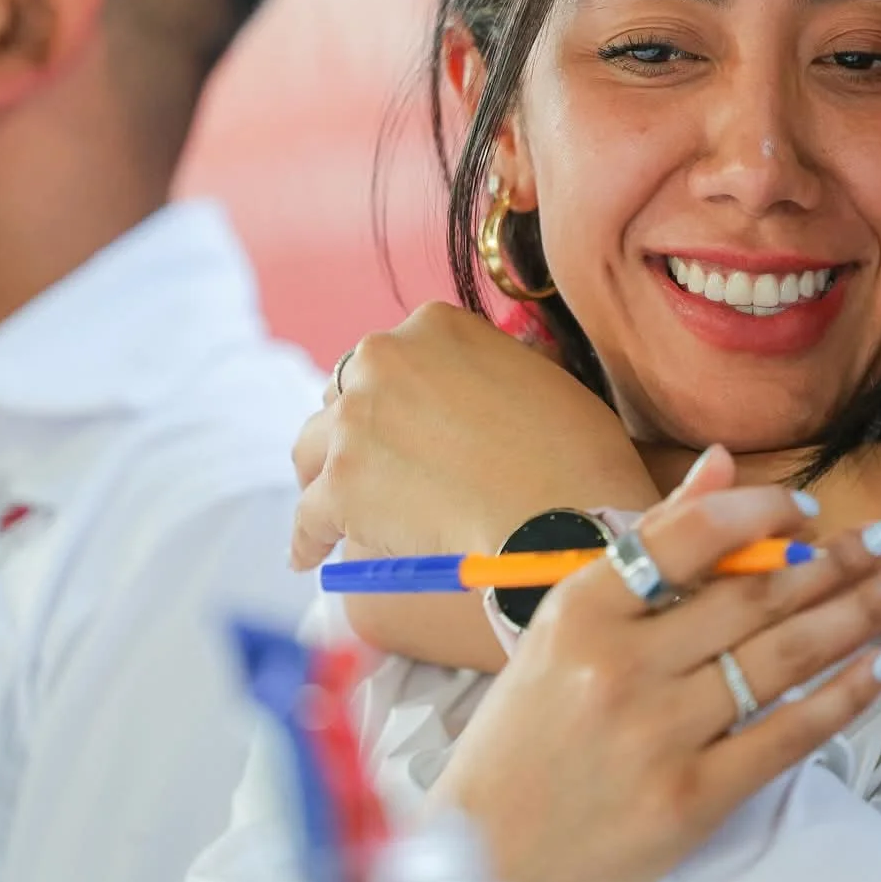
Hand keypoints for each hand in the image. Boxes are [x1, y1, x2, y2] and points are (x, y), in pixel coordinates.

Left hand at [291, 302, 661, 569]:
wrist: (559, 513)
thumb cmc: (573, 451)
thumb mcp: (542, 375)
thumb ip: (495, 366)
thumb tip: (486, 381)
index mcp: (433, 324)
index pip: (391, 355)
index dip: (396, 395)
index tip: (402, 424)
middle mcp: (382, 358)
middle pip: (344, 394)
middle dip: (357, 428)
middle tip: (373, 465)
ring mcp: (355, 422)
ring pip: (313, 448)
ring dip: (324, 475)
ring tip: (332, 508)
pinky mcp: (340, 486)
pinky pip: (308, 518)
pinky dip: (307, 539)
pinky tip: (308, 557)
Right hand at [429, 447, 880, 881]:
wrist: (488, 852)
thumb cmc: (529, 726)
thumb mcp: (565, 625)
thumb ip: (648, 543)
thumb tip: (720, 462)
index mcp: (582, 611)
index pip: (691, 536)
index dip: (763, 512)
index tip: (809, 507)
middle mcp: (622, 667)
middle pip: (754, 596)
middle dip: (835, 560)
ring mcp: (659, 735)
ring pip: (783, 657)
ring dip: (857, 613)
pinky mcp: (692, 800)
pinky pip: (788, 736)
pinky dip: (843, 696)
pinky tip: (880, 666)